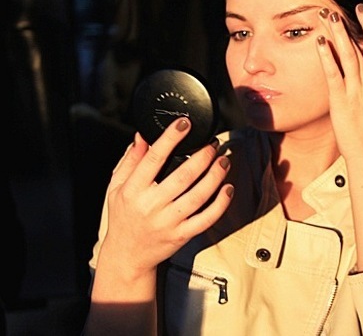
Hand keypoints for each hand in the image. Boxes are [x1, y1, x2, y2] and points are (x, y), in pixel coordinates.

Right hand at [100, 117, 233, 276]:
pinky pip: (206, 219)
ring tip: (224, 160)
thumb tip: (142, 135)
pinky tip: (228, 188)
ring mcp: (167, 222)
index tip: (184, 123)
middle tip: (214, 143)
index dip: (171, 138)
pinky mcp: (181, 236)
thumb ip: (130, 161)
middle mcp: (150, 206)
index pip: (154, 158)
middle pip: (183, 176)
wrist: (126, 256)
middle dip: (203, 156)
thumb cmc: (122, 217)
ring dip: (215, 175)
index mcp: (133, 190)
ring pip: (198, 195)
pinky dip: (220, 203)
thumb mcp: (116, 187)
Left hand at [316, 4, 362, 158]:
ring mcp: (355, 88)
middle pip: (361, 45)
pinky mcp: (339, 97)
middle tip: (341, 6)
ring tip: (328, 15)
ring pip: (346, 54)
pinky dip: (326, 56)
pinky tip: (320, 41)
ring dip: (337, 33)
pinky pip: (332, 72)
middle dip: (352, 23)